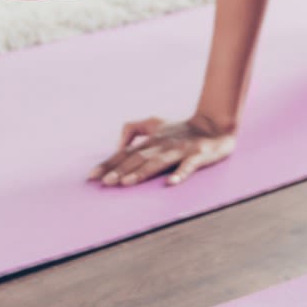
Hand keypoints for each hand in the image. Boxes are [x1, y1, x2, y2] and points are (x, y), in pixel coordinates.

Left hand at [91, 114, 236, 186]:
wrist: (215, 124)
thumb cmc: (182, 128)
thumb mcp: (155, 123)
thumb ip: (134, 129)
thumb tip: (118, 145)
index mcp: (151, 140)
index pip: (125, 153)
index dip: (108, 164)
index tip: (92, 176)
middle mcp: (162, 144)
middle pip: (138, 158)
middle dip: (120, 170)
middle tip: (105, 182)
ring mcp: (180, 150)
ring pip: (158, 162)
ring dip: (141, 172)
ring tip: (126, 183)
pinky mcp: (198, 156)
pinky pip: (188, 166)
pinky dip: (180, 174)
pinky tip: (170, 183)